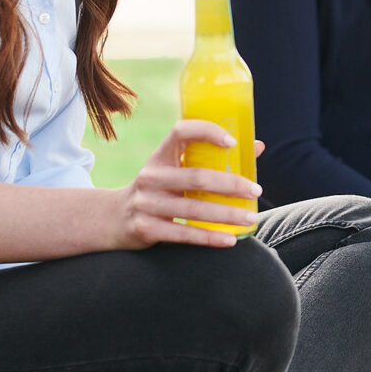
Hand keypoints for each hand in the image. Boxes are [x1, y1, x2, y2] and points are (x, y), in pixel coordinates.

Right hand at [104, 123, 262, 249]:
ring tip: (250, 217)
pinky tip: (230, 239)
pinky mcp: (145, 228)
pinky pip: (183, 234)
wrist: (113, 218)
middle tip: (256, 190)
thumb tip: (257, 146)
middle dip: (231, 184)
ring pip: (193, 208)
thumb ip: (210, 158)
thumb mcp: (174, 169)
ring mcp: (146, 203)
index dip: (207, 132)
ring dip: (227, 214)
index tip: (232, 142)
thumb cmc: (158, 189)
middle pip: (197, 177)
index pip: (181, 131)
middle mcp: (151, 176)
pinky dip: (209, 237)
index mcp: (160, 155)